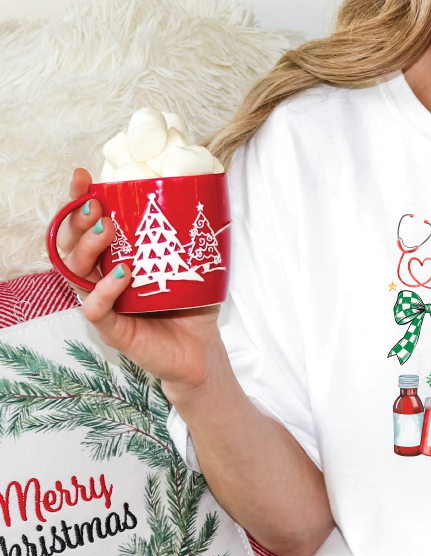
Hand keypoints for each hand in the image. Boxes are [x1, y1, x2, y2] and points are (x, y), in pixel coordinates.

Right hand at [57, 168, 225, 397]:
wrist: (201, 350)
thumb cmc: (192, 305)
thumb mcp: (190, 264)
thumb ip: (188, 234)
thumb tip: (204, 193)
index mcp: (115, 259)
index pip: (87, 227)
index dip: (79, 201)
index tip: (84, 177)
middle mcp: (102, 279)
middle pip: (72, 246)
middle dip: (77, 220)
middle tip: (95, 205)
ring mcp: (105, 303)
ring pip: (76, 272)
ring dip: (88, 247)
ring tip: (108, 230)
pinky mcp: (112, 329)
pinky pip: (95, 308)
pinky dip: (104, 290)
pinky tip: (122, 274)